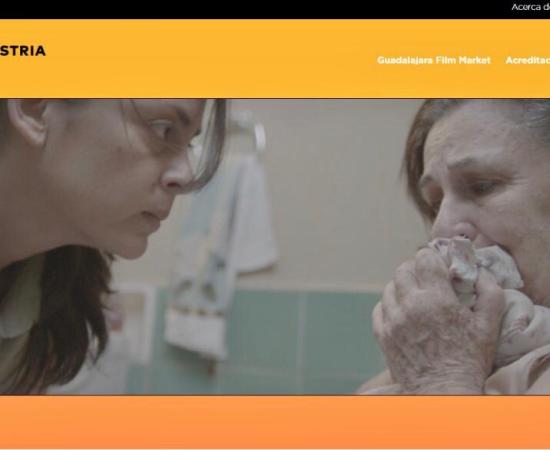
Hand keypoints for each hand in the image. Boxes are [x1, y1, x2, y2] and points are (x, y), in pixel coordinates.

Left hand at [372, 247, 505, 393]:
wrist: (444, 391)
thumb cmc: (469, 359)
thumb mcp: (488, 325)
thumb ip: (489, 292)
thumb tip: (479, 271)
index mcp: (436, 299)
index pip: (424, 259)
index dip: (431, 257)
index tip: (438, 264)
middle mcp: (409, 306)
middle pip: (403, 270)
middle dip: (415, 269)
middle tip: (427, 278)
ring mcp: (392, 320)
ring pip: (389, 288)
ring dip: (402, 287)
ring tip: (415, 297)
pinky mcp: (382, 334)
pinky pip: (379, 308)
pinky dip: (389, 305)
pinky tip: (402, 312)